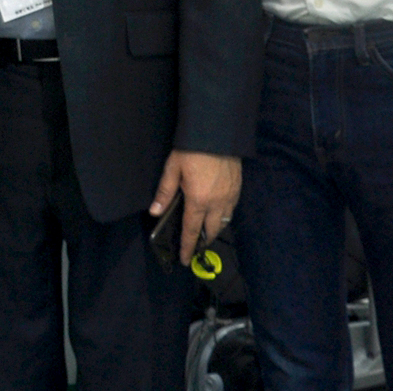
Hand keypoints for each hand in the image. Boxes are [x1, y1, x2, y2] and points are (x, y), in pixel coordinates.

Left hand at [149, 150, 239, 264]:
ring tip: (206, 231)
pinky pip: (231, 209)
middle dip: (203, 241)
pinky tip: (218, 212)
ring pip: (224, 221)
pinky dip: (224, 215)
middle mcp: (216, 203)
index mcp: (198, 200)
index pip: (192, 231)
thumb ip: (165, 192)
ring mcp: (230, 196)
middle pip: (211, 231)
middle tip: (196, 246)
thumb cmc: (192, 149)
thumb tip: (155, 212)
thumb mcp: (172, 168)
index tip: (185, 260)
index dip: (188, 247)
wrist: (218, 132)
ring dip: (215, 229)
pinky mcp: (238, 188)